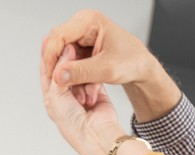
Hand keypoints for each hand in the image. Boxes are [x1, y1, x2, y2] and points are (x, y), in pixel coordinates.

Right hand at [41, 10, 181, 120]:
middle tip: (63, 88)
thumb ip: (81, 72)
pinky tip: (86, 88)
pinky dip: (77, 76)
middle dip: (62, 69)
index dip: (51, 57)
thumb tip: (58, 76)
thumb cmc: (133, 62)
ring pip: (65, 56)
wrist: (143, 68)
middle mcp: (83, 24)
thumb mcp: (107, 69)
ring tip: (82, 93)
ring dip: (70, 76)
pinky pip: (72, 61)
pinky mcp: (83, 47)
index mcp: (89, 21)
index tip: (51, 76)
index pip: (59, 36)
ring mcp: (83, 35)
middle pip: (59, 45)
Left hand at [41, 44, 123, 154]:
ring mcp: (82, 95)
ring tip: (80, 60)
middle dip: (67, 59)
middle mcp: (67, 97)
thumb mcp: (56, 95)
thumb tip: (64, 53)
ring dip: (80, 69)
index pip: (47, 73)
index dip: (48, 57)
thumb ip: (59, 72)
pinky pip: (94, 78)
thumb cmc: (73, 124)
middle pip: (64, 70)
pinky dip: (92, 75)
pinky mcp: (97, 94)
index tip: (50, 41)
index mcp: (52, 99)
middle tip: (69, 46)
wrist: (96, 136)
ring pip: (79, 72)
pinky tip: (91, 72)